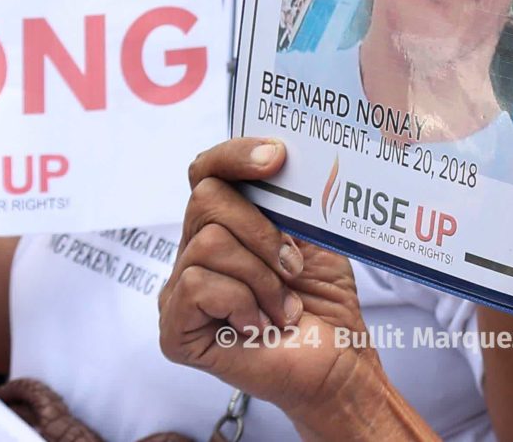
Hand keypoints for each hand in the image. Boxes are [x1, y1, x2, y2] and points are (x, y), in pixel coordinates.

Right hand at [158, 140, 379, 425]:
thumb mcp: (309, 231)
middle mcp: (193, 252)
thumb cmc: (323, 297)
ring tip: (283, 307)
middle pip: (206, 198)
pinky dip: (241, 302)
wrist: (337, 359)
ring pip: (208, 243)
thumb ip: (284, 194)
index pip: (207, 169)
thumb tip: (275, 154)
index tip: (277, 157)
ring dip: (261, 276)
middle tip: (294, 267)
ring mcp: (179, 290)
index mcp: (223, 223)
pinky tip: (257, 325)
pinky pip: (198, 284)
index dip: (234, 154)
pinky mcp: (174, 328)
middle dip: (261, 229)